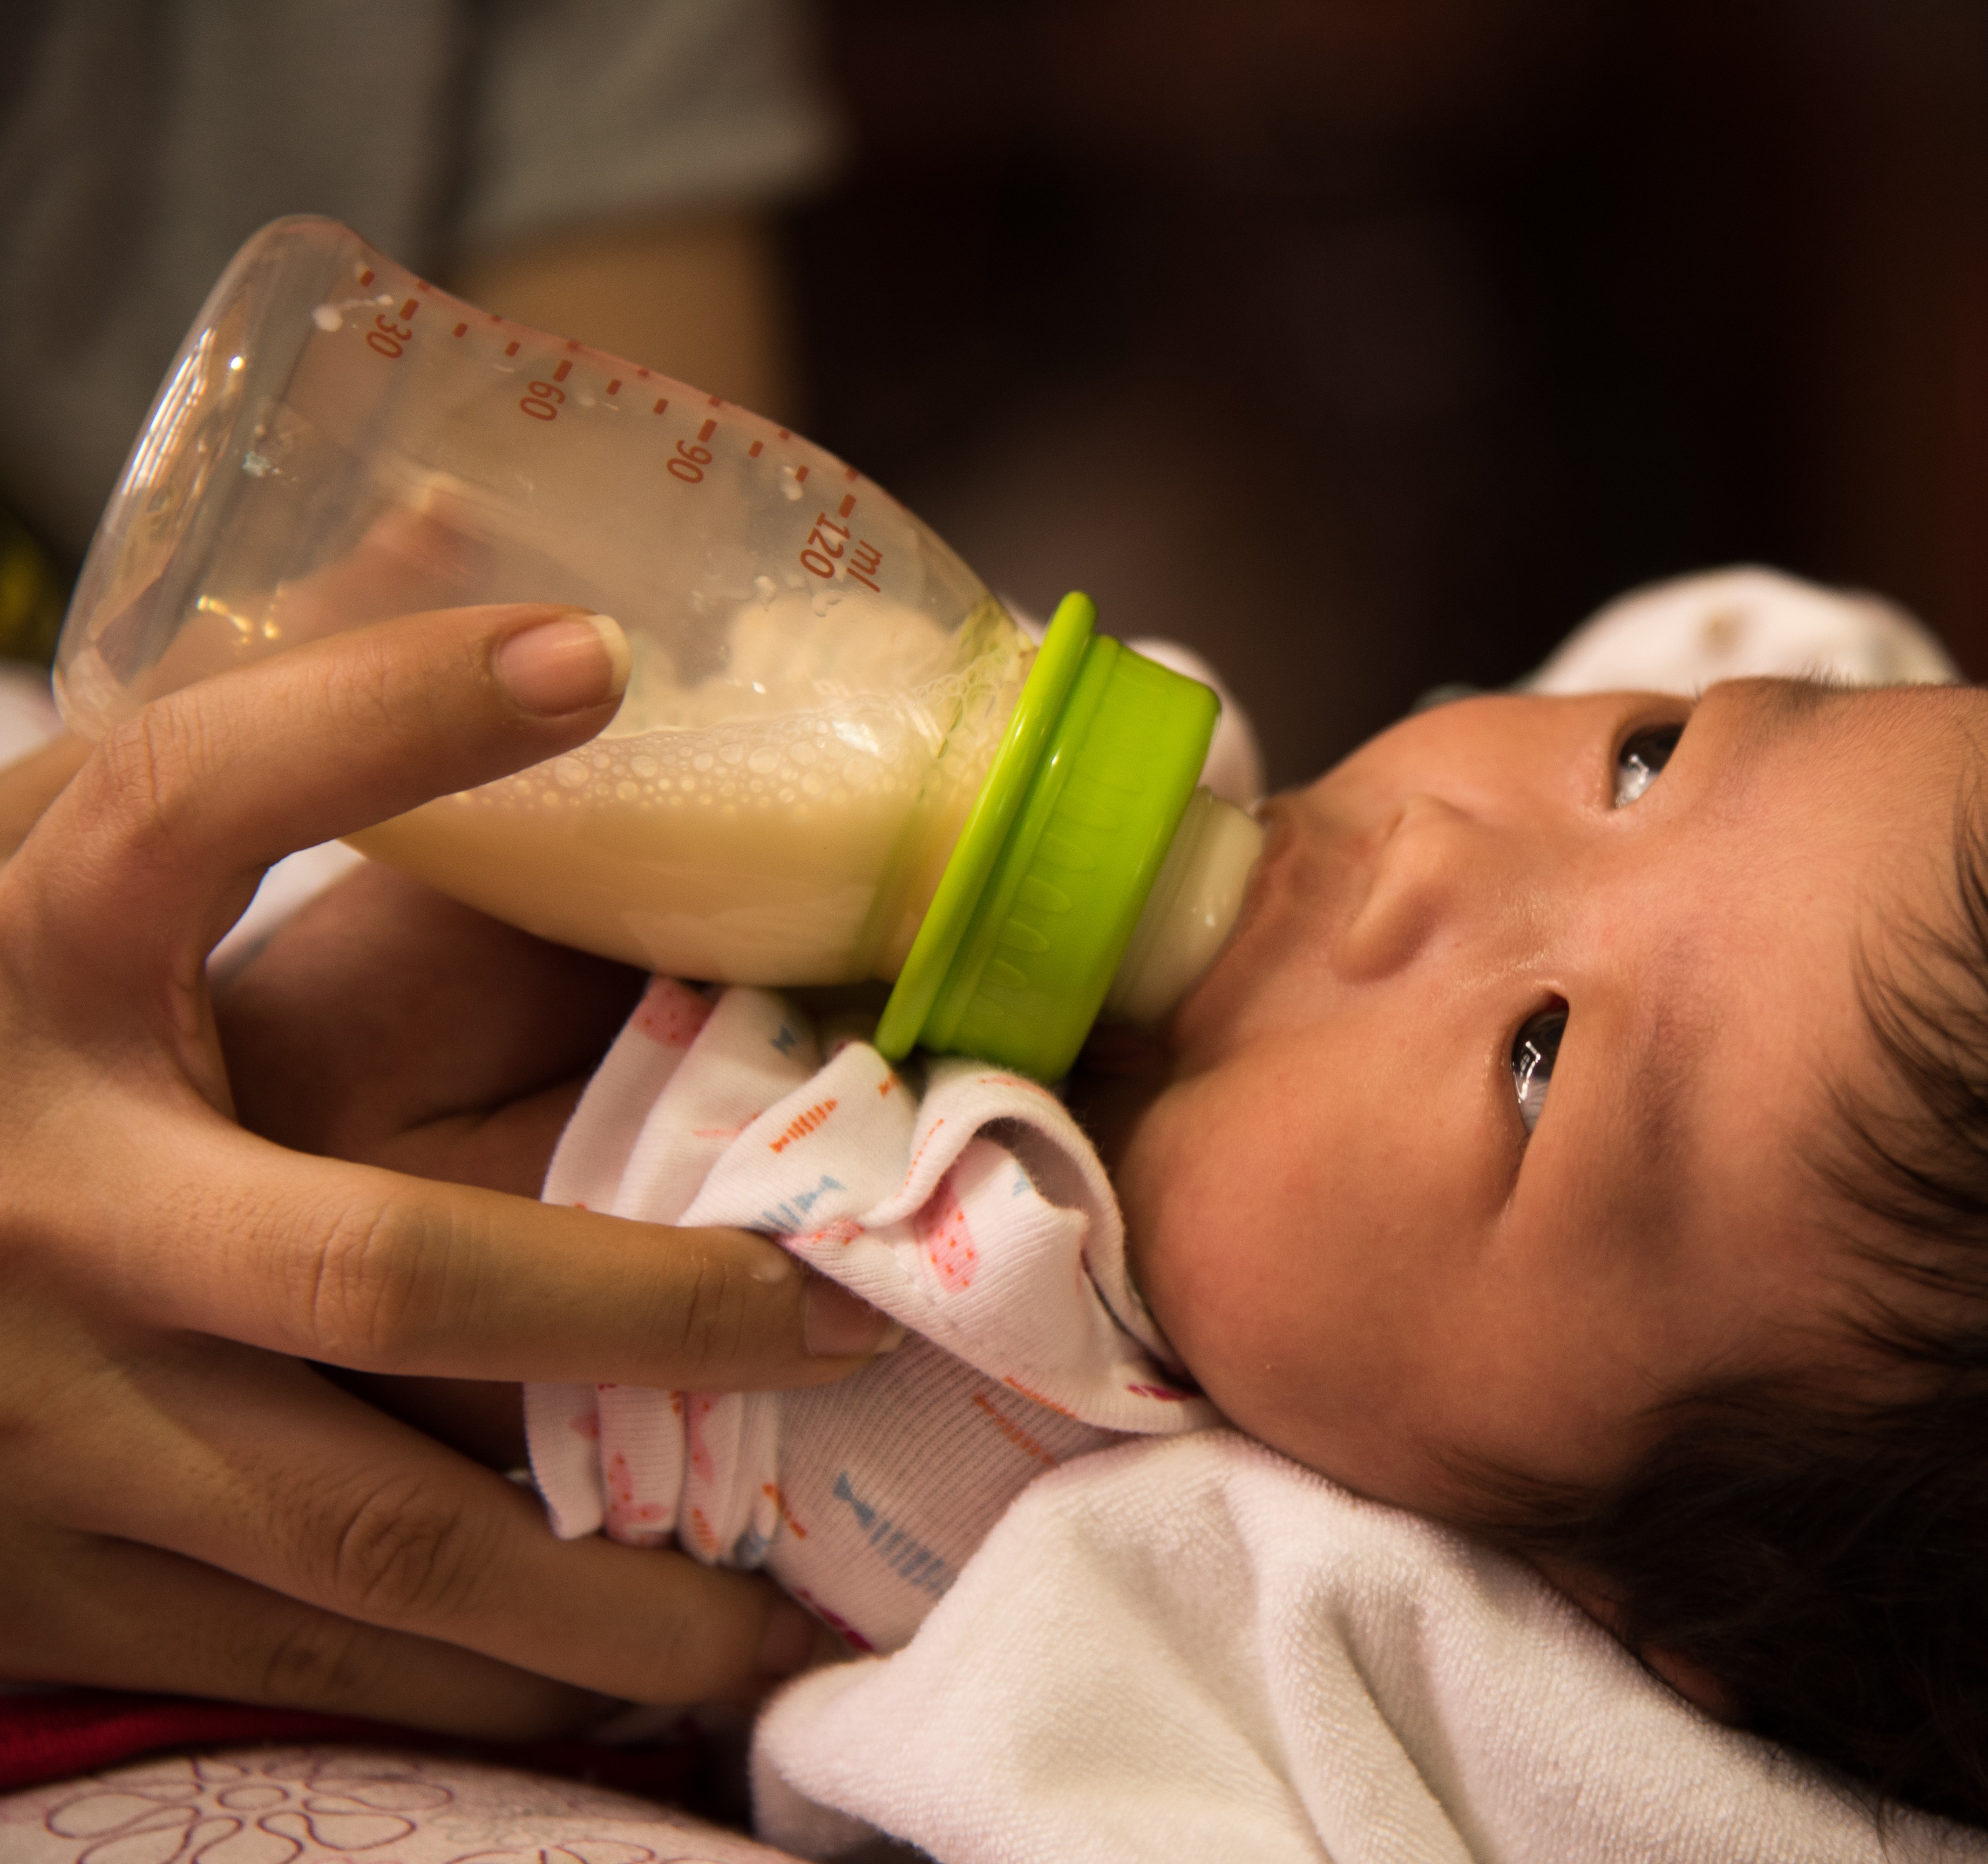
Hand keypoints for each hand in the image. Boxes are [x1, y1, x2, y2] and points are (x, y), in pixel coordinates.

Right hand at [0, 606, 883, 1737]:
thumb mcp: (36, 860)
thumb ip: (250, 720)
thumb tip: (471, 516)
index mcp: (22, 970)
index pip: (183, 799)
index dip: (382, 717)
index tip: (590, 659)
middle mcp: (38, 1199)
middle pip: (381, 1267)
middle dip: (642, 1310)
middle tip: (843, 1322)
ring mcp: (26, 1415)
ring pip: (359, 1521)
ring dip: (592, 1582)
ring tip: (778, 1620)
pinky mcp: (22, 1577)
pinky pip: (278, 1651)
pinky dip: (459, 1680)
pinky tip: (609, 1687)